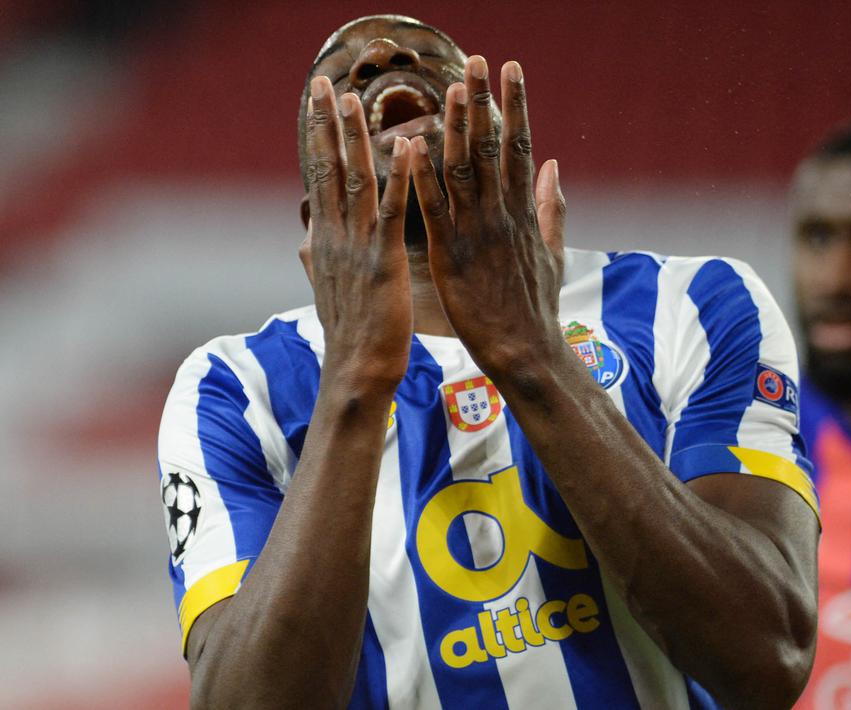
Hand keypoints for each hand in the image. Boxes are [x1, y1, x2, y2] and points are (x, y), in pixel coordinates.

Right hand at [303, 75, 414, 394]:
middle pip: (327, 169)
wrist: (358, 374)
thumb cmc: (352, 336)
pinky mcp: (384, 262)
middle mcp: (336, 237)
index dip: (317, 138)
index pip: (319, 178)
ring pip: (354, 181)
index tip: (315, 102)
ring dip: (355, 139)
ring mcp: (358, 248)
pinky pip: (392, 213)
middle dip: (324, 123)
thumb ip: (317, 259)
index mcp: (327, 241)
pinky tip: (404, 148)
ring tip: (353, 100)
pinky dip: (397, 179)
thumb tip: (303, 241)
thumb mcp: (328, 289)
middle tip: (323, 82)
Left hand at [406, 56, 567, 379]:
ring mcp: (477, 233)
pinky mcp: (451, 255)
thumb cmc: (535, 307)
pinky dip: (423, 177)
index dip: (516, 105)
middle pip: (493, 147)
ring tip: (452, 87)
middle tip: (480, 60)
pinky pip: (434, 209)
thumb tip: (556, 166)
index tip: (512, 70)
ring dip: (456, 126)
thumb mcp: (552, 252)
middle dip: (486, 101)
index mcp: (524, 212)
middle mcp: (502, 214)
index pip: (521, 146)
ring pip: (464, 169)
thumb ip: (552, 207)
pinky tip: (413, 146)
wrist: (526, 351)